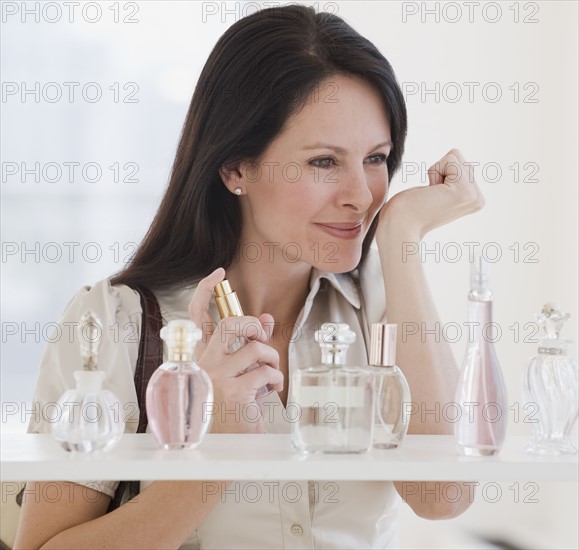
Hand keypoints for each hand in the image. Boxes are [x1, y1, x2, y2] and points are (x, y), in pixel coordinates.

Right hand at [188, 268, 282, 433]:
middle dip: (253, 326)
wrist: (227, 445)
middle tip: (260, 339)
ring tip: (270, 375)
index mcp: (202, 355)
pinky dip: (276, 380)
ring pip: (256, 348)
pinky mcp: (233, 392)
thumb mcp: (239, 372)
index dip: (205, 290)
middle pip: (231, 324)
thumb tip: (265, 317)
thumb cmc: (232, 407)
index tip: (218, 273)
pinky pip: (266, 372)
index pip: (197, 315)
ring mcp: (217, 377)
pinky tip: (270, 391)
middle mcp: (205, 363)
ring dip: (272, 360)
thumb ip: (250, 345)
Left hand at [378, 148, 484, 239]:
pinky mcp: (464, 192)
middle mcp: (478, 199)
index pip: (459, 161)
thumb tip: (467, 164)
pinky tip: (430, 193)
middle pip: (458, 156)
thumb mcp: (438, 188)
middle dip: (438, 170)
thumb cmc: (409, 208)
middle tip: (430, 195)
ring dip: (435, 171)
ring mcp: (474, 197)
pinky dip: (434, 172)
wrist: (400, 225)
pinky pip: (449, 159)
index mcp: (474, 199)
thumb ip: (455, 176)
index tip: (432, 195)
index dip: (439, 173)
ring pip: (454, 156)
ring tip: (430, 195)